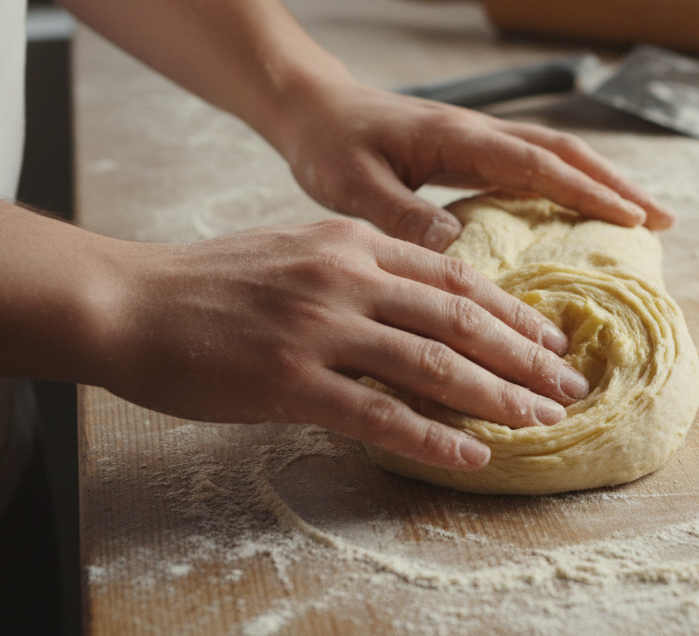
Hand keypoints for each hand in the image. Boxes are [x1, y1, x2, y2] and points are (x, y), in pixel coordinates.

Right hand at [98, 218, 591, 469]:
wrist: (129, 302)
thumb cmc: (211, 281)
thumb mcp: (297, 248)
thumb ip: (361, 266)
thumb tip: (423, 298)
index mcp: (353, 241)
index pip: (456, 278)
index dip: (513, 312)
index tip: (552, 340)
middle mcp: (347, 277)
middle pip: (462, 320)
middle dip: (527, 357)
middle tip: (570, 387)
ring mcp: (320, 328)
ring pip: (435, 366)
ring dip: (499, 398)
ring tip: (541, 422)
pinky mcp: (292, 381)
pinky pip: (381, 416)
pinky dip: (434, 439)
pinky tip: (472, 456)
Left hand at [264, 78, 675, 250]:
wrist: (313, 108)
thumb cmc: (329, 144)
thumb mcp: (351, 185)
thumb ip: (399, 215)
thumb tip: (456, 247)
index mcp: (458, 138)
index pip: (537, 164)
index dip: (587, 192)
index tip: (632, 218)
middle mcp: (480, 132)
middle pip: (566, 152)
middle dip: (617, 184)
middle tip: (664, 220)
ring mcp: (480, 138)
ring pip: (557, 154)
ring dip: (602, 181)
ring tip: (644, 215)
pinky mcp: (474, 149)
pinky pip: (535, 163)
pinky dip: (571, 182)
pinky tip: (585, 208)